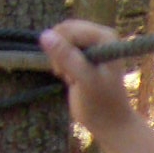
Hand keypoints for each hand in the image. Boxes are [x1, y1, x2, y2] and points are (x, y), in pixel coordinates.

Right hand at [38, 18, 136, 140]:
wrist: (109, 123)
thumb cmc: (101, 104)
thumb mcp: (84, 80)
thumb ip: (67, 57)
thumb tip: (44, 35)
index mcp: (105, 37)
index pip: (70, 29)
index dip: (61, 48)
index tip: (66, 71)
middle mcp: (99, 36)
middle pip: (63, 31)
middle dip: (59, 53)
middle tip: (68, 75)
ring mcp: (90, 45)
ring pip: (58, 40)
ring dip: (59, 60)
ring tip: (72, 78)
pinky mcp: (82, 55)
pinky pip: (60, 50)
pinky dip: (60, 65)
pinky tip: (71, 79)